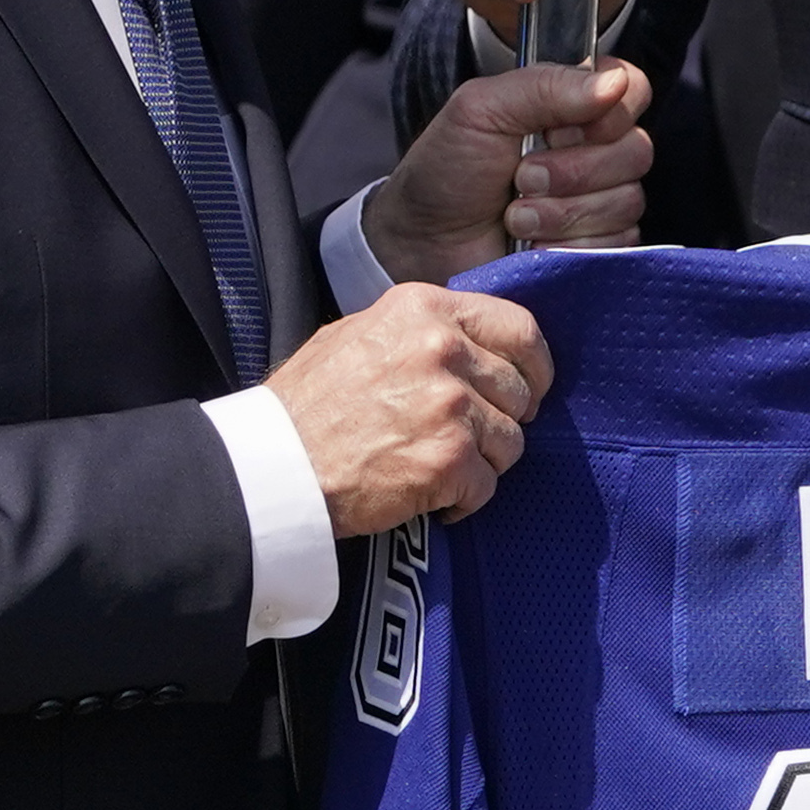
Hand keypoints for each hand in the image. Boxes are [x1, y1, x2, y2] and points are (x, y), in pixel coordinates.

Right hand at [271, 280, 552, 530]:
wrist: (276, 466)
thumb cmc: (307, 406)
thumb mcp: (358, 334)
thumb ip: (420, 331)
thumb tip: (471, 343)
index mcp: (423, 310)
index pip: (518, 327)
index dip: (534, 365)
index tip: (530, 388)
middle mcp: (443, 349)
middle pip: (519, 391)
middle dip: (500, 421)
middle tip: (467, 440)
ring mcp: (449, 405)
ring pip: (510, 442)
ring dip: (480, 464)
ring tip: (436, 468)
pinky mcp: (449, 459)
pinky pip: (487, 486)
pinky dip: (463, 500)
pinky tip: (430, 497)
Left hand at [369, 59, 653, 276]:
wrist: (423, 243)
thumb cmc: (446, 171)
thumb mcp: (481, 110)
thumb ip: (546, 86)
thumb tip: (614, 83)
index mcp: (574, 105)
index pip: (632, 89)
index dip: (604, 114)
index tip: (554, 130)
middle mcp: (596, 150)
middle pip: (636, 151)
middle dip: (571, 170)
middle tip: (521, 177)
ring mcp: (602, 202)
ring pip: (626, 202)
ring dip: (561, 212)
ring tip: (514, 215)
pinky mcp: (600, 251)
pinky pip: (617, 246)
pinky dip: (566, 247)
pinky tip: (532, 245)